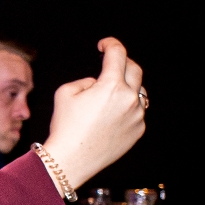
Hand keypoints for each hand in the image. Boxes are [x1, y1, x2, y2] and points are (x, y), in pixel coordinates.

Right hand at [40, 37, 146, 190]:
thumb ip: (87, 81)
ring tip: (111, 93)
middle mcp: (129, 99)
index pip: (118, 54)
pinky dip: (127, 108)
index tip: (104, 45)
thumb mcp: (65, 92)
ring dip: (127, 87)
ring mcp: (137, 116)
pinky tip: (111, 116)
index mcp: (111, 86)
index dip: (110, 44)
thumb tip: (98, 83)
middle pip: (135, 69)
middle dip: (123, 62)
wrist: (71, 160)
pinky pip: (137, 112)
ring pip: (139, 92)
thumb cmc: (65, 126)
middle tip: (112, 63)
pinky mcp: (138, 130)